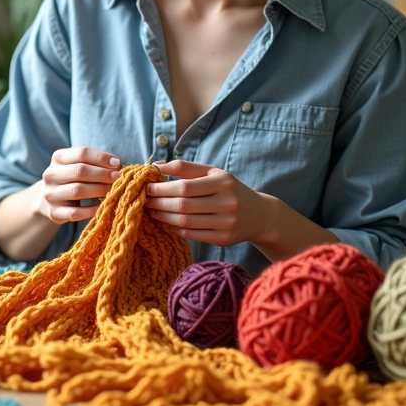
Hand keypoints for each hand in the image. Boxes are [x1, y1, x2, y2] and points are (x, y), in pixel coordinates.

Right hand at [39, 147, 120, 223]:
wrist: (52, 200)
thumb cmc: (73, 178)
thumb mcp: (79, 164)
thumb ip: (96, 162)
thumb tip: (116, 164)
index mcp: (58, 158)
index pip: (81, 153)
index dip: (101, 158)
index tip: (117, 164)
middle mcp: (51, 174)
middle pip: (79, 171)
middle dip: (102, 174)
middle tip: (118, 178)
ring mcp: (50, 194)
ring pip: (77, 190)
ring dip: (99, 190)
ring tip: (112, 190)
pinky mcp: (54, 213)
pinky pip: (75, 212)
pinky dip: (91, 210)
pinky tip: (102, 207)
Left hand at [145, 159, 271, 246]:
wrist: (259, 214)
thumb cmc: (229, 189)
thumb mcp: (213, 172)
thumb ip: (186, 167)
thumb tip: (156, 165)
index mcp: (223, 182)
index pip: (185, 186)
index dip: (162, 188)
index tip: (148, 187)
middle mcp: (227, 202)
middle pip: (183, 205)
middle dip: (159, 203)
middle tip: (145, 200)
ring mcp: (226, 223)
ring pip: (185, 222)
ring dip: (164, 217)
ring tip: (152, 211)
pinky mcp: (224, 239)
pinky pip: (192, 235)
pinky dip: (176, 229)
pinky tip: (167, 222)